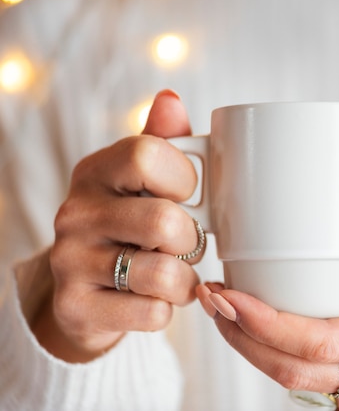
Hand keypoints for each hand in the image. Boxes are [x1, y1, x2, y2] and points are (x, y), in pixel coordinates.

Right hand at [33, 90, 202, 362]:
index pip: (150, 155)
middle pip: (165, 221)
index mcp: (96, 171)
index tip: (188, 195)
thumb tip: (171, 100)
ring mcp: (70, 262)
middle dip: (192, 239)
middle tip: (186, 244)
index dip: (186, 179)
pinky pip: (153, 313)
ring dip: (184, 280)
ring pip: (163, 274)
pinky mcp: (76, 308)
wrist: (85, 291)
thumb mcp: (140, 182)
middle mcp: (76, 213)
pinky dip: (167, 309)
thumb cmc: (127, 227)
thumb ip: (162, 143)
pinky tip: (153, 299)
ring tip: (175, 274)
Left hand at [197, 233, 338, 410]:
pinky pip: (316, 387)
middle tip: (213, 297)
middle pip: (296, 372)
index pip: (319, 343)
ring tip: (227, 308)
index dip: (264, 324)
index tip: (229, 294)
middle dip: (243, 337)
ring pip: (300, 385)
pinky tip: (262, 329)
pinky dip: (280, 359)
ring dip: (254, 349)